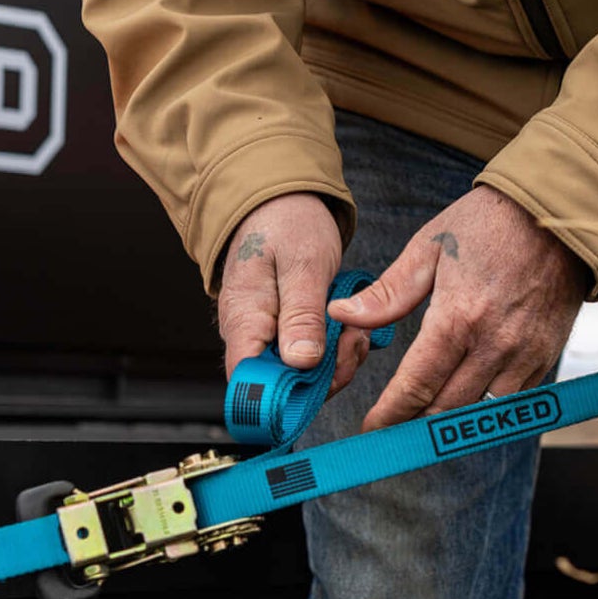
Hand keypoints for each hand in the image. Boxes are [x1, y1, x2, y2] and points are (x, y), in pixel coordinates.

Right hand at [218, 193, 371, 397]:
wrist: (277, 202)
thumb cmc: (285, 226)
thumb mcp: (303, 266)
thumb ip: (302, 316)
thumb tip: (301, 363)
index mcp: (243, 319)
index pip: (248, 380)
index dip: (281, 395)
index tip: (323, 380)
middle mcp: (247, 335)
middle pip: (278, 385)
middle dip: (324, 376)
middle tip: (352, 342)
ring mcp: (263, 336)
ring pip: (297, 375)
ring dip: (334, 363)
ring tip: (354, 330)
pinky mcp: (280, 333)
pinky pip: (305, 359)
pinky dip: (332, 351)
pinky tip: (347, 330)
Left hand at [328, 185, 587, 431]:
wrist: (560, 214)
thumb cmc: (486, 225)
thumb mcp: (427, 248)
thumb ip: (387, 293)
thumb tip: (341, 315)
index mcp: (458, 318)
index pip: (416, 385)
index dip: (390, 414)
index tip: (371, 429)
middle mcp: (495, 345)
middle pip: (446, 409)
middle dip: (413, 426)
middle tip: (389, 432)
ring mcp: (525, 354)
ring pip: (481, 413)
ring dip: (449, 425)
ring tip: (419, 425)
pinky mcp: (547, 356)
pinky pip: (512, 401)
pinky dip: (484, 410)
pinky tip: (460, 405)